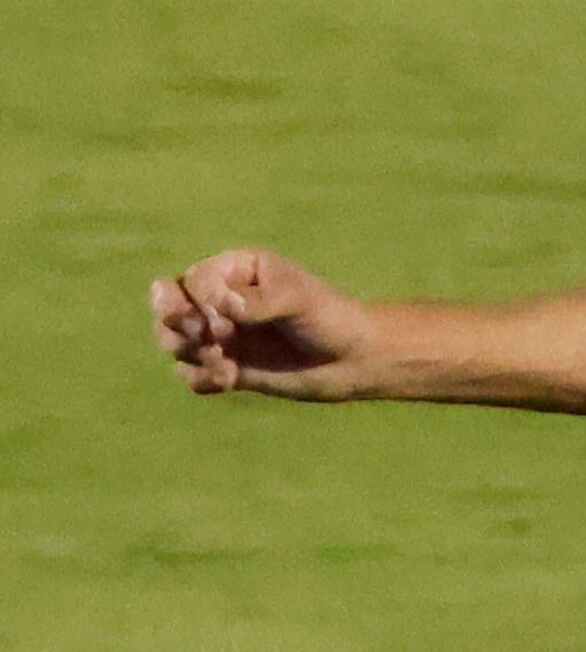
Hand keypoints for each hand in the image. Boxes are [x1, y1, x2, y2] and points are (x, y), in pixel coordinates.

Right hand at [151, 250, 373, 401]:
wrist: (352, 360)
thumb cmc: (328, 317)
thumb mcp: (298, 301)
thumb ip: (259, 300)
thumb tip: (221, 302)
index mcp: (235, 270)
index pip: (192, 281)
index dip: (201, 305)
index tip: (228, 323)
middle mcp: (220, 300)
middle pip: (167, 305)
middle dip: (176, 322)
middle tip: (205, 338)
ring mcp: (220, 334)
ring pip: (171, 339)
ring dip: (188, 353)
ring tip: (224, 364)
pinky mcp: (225, 365)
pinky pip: (189, 374)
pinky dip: (201, 379)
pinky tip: (230, 381)